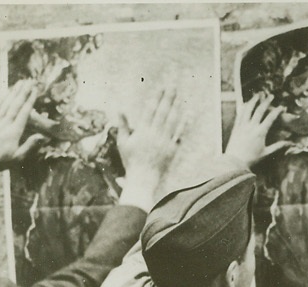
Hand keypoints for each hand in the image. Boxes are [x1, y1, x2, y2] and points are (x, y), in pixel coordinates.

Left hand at [0, 80, 44, 177]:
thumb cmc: (2, 162)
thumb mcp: (18, 157)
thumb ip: (30, 145)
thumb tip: (43, 137)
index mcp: (13, 133)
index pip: (24, 113)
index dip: (30, 101)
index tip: (35, 91)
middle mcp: (4, 124)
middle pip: (15, 105)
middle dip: (23, 92)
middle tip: (29, 81)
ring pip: (6, 104)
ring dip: (13, 92)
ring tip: (20, 83)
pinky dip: (1, 99)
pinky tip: (5, 93)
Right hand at [116, 85, 184, 210]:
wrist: (143, 180)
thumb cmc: (131, 161)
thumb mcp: (123, 143)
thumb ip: (123, 125)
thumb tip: (120, 109)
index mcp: (142, 131)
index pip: (150, 110)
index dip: (156, 97)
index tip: (161, 87)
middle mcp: (154, 135)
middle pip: (163, 112)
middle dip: (168, 98)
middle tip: (173, 85)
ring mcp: (164, 143)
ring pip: (172, 121)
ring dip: (176, 107)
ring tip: (179, 97)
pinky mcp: (172, 151)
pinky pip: (179, 135)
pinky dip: (184, 125)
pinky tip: (187, 115)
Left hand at [224, 93, 288, 167]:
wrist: (235, 162)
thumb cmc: (251, 159)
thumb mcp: (266, 153)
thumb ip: (278, 146)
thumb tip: (290, 143)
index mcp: (260, 132)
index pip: (270, 118)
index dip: (277, 111)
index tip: (282, 107)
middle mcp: (251, 126)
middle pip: (260, 110)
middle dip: (266, 101)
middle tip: (271, 96)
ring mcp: (242, 125)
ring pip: (248, 109)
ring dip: (254, 100)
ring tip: (258, 94)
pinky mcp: (236, 127)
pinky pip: (240, 114)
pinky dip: (244, 107)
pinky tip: (246, 103)